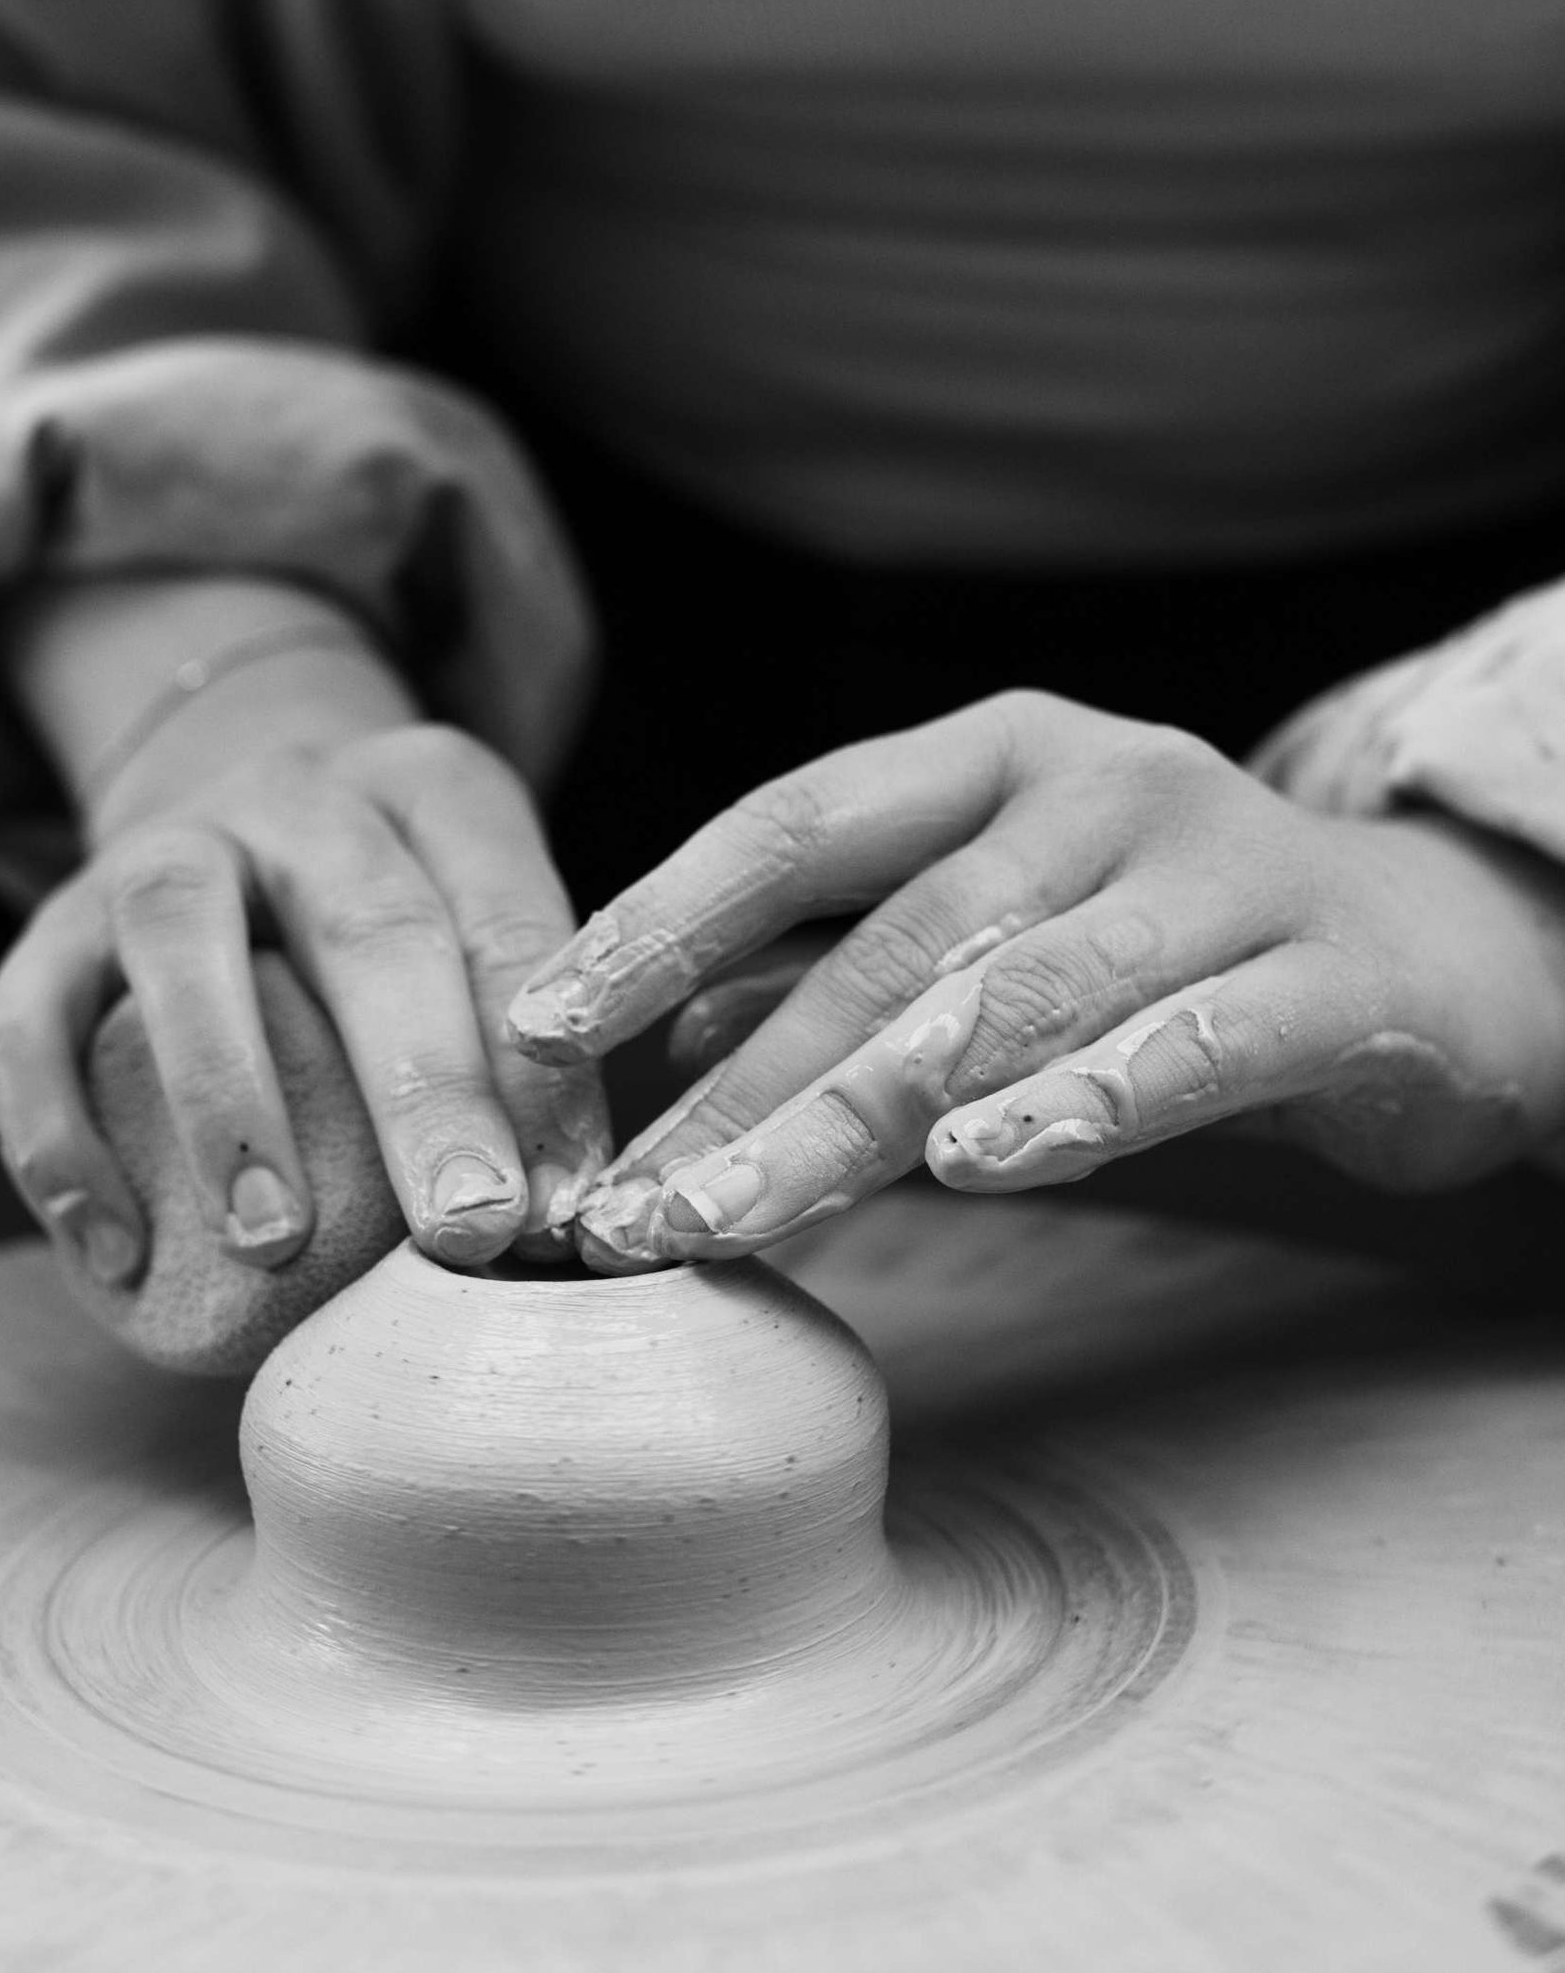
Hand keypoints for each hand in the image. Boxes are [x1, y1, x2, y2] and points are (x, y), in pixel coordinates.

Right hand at [0, 579, 606, 1289]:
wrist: (236, 822)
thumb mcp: (481, 939)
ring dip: (229, 1097)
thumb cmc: (400, 937)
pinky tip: (113, 1255)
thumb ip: (530, 1052)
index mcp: (437, 790)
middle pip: (369, 925)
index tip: (562, 1206)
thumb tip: (572, 1219)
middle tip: (467, 1229)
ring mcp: (162, 848)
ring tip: (273, 1241)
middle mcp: (301, 797)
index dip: (542, 1071)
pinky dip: (61, 1141)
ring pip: (180, 937)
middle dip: (424, 1089)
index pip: (508, 921)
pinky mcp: (47, 927)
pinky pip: (28, 1025)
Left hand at [505, 690, 1564, 1265]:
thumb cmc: (1168, 952)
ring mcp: (1224, 871)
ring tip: (738, 1216)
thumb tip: (653, 1042)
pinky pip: (1197, 1044)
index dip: (659, 921)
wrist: (1438, 956)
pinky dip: (1088, 1101)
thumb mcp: (997, 937)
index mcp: (997, 756)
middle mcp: (1103, 784)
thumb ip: (841, 971)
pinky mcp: (1333, 977)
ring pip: (1017, 998)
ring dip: (862, 1117)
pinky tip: (985, 1163)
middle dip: (738, 1085)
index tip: (534, 1029)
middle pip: (889, 941)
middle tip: (622, 1211)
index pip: (796, 824)